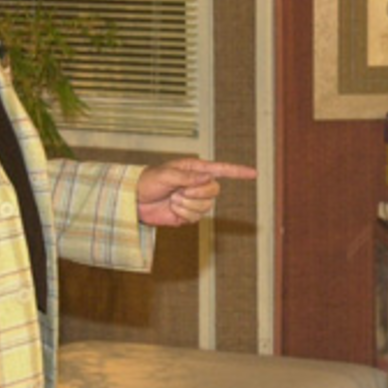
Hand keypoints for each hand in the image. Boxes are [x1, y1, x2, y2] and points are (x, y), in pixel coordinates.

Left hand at [136, 158, 256, 227]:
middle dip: (198, 194)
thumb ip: (187, 177)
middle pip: (215, 191)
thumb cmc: (147, 182)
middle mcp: (197, 184)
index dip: (238, 172)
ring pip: (206, 206)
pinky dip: (184, 215)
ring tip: (173, 200)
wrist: (134, 201)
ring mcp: (193, 200)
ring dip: (188, 205)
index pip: (222, 170)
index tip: (254, 173)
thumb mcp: (166, 175)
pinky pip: (196, 218)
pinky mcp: (187, 215)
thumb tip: (208, 178)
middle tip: (179, 192)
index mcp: (195, 169)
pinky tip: (173, 210)